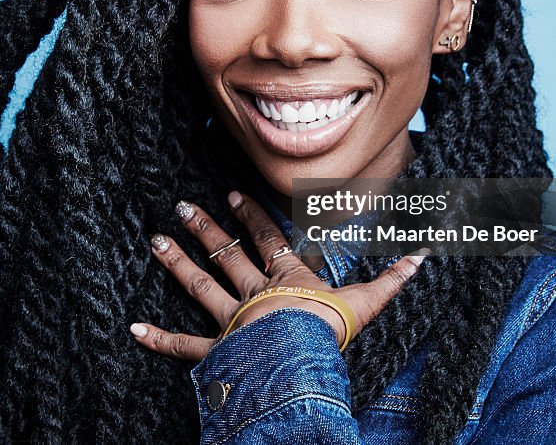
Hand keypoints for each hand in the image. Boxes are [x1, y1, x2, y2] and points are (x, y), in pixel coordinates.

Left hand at [129, 190, 425, 360]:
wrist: (305, 361)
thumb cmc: (334, 332)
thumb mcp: (368, 303)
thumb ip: (391, 280)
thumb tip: (421, 256)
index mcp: (286, 279)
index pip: (267, 240)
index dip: (251, 216)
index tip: (233, 194)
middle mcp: (253, 293)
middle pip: (227, 255)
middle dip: (206, 228)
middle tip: (183, 205)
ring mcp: (232, 321)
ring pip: (200, 287)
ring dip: (177, 263)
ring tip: (155, 241)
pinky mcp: (218, 352)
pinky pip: (185, 347)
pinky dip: (160, 339)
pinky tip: (134, 329)